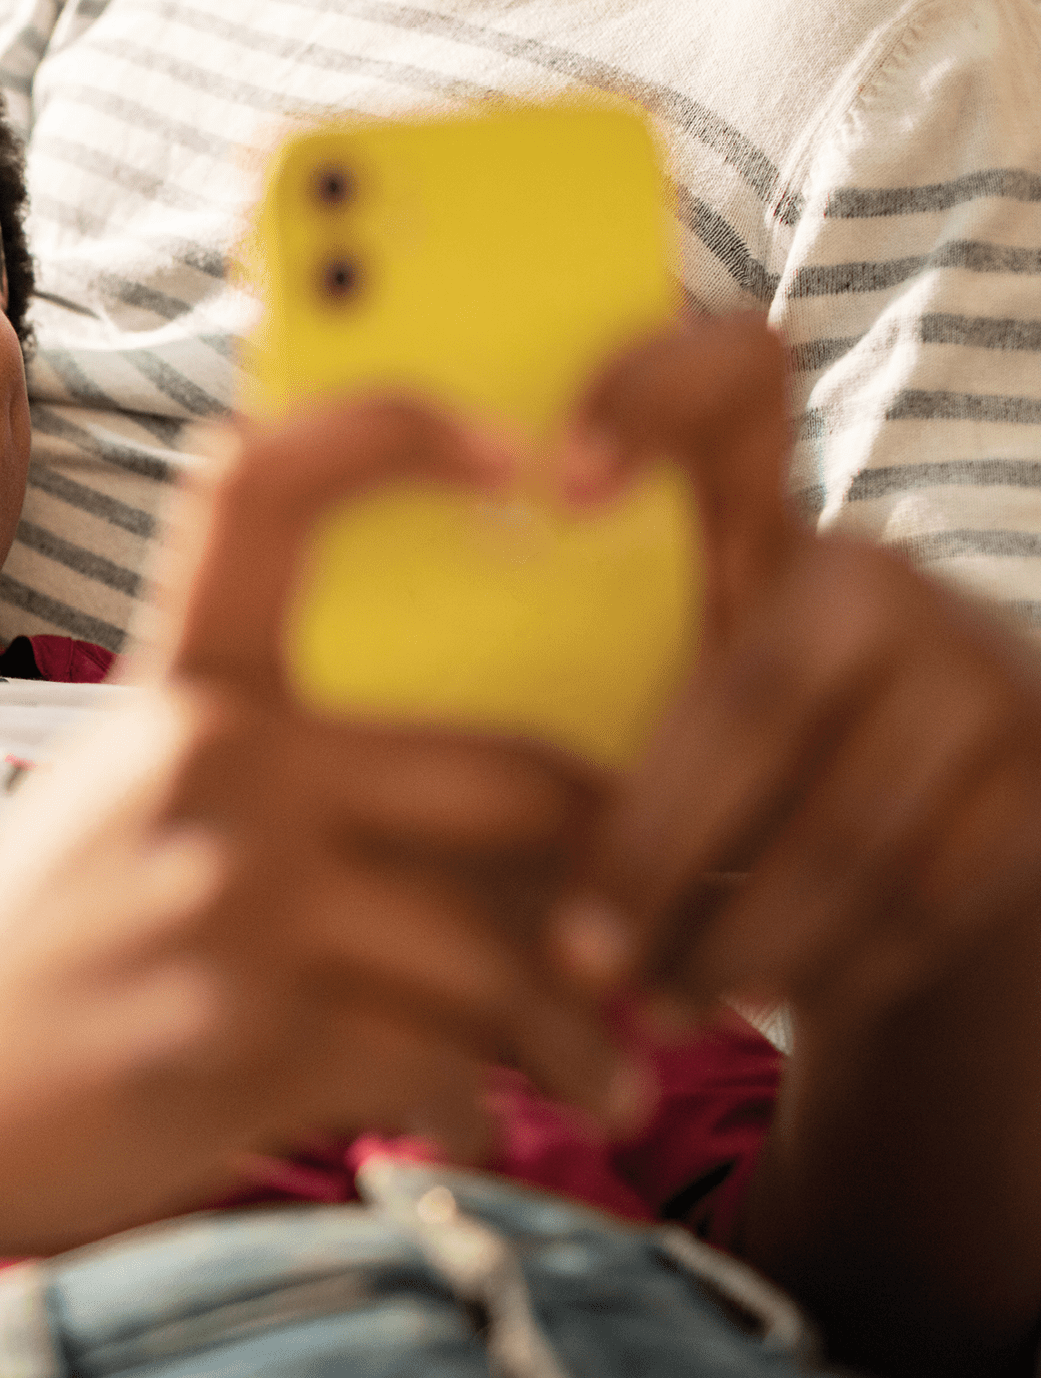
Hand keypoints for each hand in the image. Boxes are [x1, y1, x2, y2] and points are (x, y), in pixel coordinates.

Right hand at [0, 401, 635, 1265]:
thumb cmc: (28, 961)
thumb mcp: (113, 809)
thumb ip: (255, 770)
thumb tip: (489, 804)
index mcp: (177, 692)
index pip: (268, 486)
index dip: (393, 425)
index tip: (512, 451)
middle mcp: (213, 766)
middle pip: (517, 773)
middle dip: (624, 874)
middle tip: (666, 941)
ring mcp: (232, 897)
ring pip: (514, 954)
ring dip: (586, 1040)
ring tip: (617, 1086)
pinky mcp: (250, 1037)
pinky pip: (452, 1069)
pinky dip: (482, 1118)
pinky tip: (466, 1138)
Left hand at [556, 315, 1040, 1028]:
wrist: (930, 806)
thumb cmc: (727, 739)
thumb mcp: (659, 667)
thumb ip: (573, 645)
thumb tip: (400, 731)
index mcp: (755, 509)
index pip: (729, 369)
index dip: (648, 393)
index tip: (555, 489)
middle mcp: (875, 564)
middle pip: (755, 698)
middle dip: (652, 844)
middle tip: (571, 954)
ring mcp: (978, 664)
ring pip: (843, 826)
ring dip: (733, 940)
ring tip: (648, 1008)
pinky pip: (921, 894)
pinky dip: (826, 966)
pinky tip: (752, 1004)